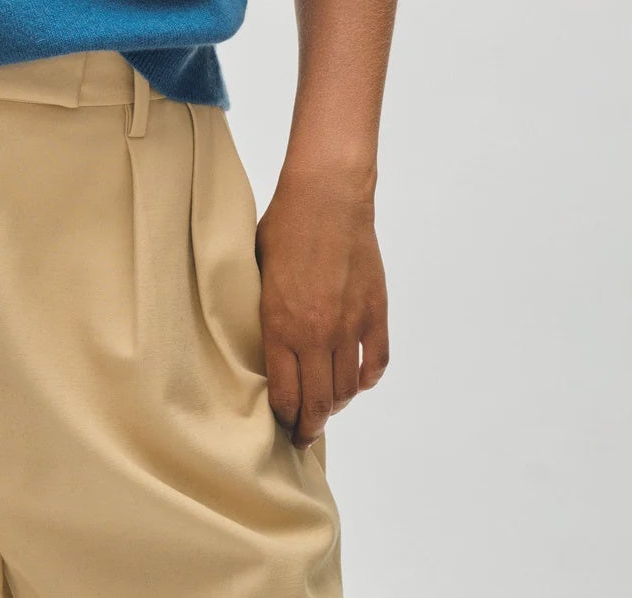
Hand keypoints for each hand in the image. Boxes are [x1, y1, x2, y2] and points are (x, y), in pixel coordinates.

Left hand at [253, 166, 389, 447]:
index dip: (283, 419)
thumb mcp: (255, 270)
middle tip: (303, 435)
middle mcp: (317, 334)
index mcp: (281, 325)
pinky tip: (356, 380)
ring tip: (327, 407)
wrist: (327, 197)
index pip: (285, 395)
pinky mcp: (375, 313)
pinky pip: (376, 364)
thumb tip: (257, 343)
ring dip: (337, 405)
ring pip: (348, 389)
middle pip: (319, 403)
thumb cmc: (284, 226)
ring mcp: (350, 326)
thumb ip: (260, 311)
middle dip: (309, 427)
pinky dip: (366, 379)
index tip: (280, 427)